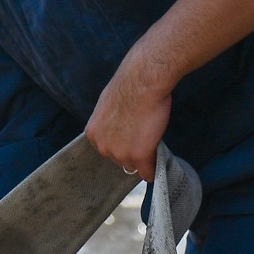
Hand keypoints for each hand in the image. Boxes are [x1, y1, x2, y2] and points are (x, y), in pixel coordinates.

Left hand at [85, 52, 172, 181]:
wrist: (143, 81)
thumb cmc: (130, 85)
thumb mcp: (108, 105)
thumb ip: (109, 122)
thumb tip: (119, 128)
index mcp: (93, 133)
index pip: (107, 149)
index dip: (121, 143)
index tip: (131, 136)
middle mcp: (102, 146)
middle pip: (119, 159)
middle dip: (131, 151)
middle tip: (144, 135)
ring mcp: (119, 153)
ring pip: (134, 166)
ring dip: (144, 158)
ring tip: (153, 139)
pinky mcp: (138, 156)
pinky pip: (148, 173)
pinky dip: (154, 170)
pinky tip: (160, 164)